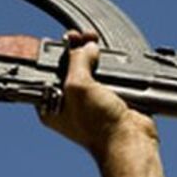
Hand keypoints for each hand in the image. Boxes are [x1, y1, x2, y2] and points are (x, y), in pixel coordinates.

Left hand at [38, 31, 157, 162]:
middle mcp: (67, 100)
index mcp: (50, 103)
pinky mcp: (109, 96)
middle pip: (68, 66)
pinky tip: (107, 52)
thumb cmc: (98, 124)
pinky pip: (105, 73)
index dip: (52, 54)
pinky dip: (107, 62)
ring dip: (91, 52)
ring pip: (87, 67)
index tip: (60, 41)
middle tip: (79, 37)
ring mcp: (89, 98)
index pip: (46, 72)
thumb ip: (77, 60)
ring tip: (93, 39)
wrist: (130, 139)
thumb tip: (87, 46)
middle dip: (74, 49)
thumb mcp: (78, 85)